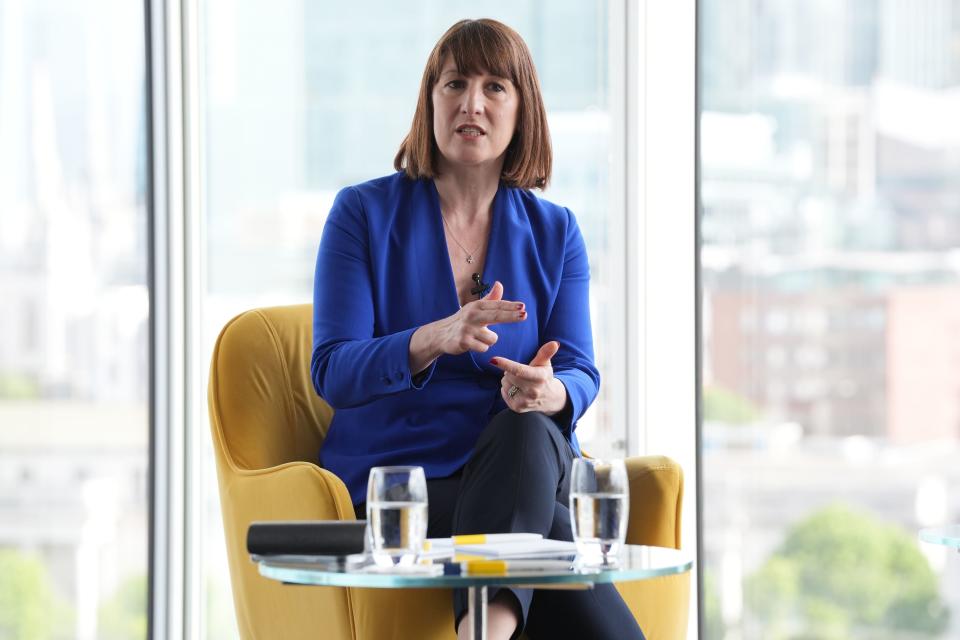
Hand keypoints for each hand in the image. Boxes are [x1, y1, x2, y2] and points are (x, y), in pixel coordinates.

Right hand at [409, 282, 526, 373]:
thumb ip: (490, 298)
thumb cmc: (463, 320)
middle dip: (511, 316)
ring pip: (492, 338)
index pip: (496, 305)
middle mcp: (472, 315)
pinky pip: (484, 348)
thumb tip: (499, 284)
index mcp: (476, 306)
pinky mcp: (464, 342)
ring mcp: (467, 328)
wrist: (441, 334)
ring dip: (488, 340)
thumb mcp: (475, 308)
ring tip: (477, 337)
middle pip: (496, 316)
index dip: (510, 306)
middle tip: (524, 315)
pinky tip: (472, 343)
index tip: (523, 306)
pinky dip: (481, 347)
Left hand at [491, 341, 567, 415]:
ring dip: (509, 380)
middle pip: (509, 375)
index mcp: (540, 377)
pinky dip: (507, 389)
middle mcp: (533, 391)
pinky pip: (503, 392)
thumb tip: (554, 343)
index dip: (506, 364)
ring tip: (520, 383)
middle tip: (520, 373)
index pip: (520, 370)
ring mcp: (525, 401)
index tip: (493, 360)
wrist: (550, 398)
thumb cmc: (544, 376)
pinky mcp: (518, 408)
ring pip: (505, 383)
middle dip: (510, 371)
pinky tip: (517, 390)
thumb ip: (546, 353)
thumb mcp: (545, 364)